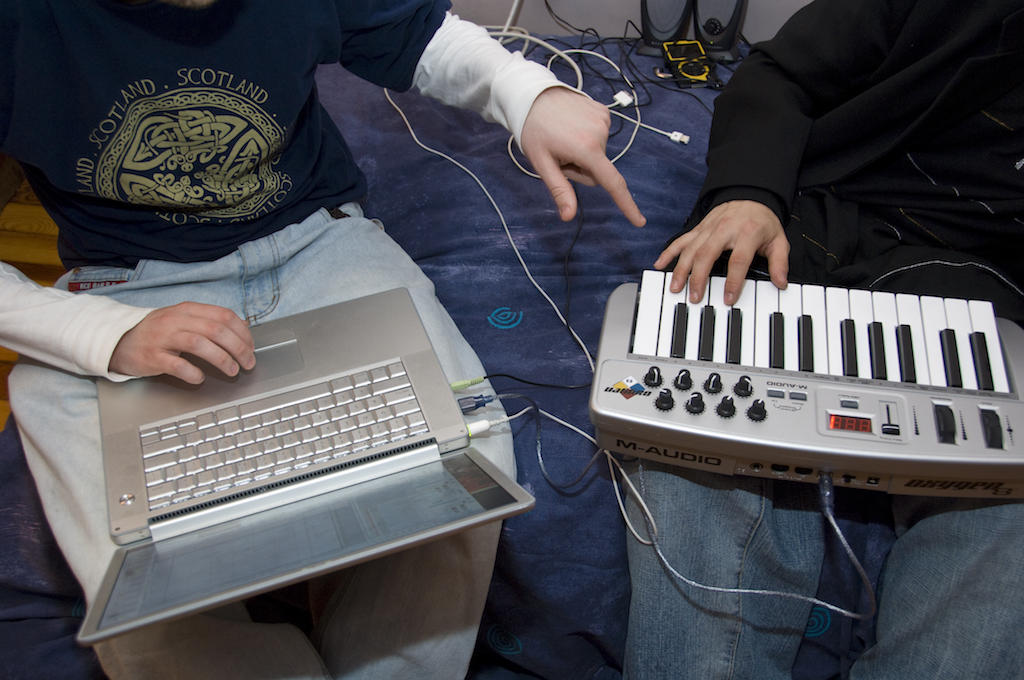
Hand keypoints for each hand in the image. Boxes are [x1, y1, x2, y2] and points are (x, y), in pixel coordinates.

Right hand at [109, 302, 255, 383]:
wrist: (118, 340)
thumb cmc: (157, 333)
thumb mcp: (182, 320)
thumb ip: (208, 322)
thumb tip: (241, 331)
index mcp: (187, 310)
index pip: (224, 315)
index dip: (243, 332)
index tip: (251, 346)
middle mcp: (176, 320)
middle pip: (216, 329)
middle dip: (238, 347)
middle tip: (248, 363)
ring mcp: (162, 338)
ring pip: (199, 343)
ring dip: (222, 359)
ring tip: (232, 371)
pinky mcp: (151, 357)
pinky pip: (176, 365)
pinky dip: (193, 373)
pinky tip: (200, 378)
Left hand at [519, 87, 645, 226]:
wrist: (533, 95)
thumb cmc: (534, 130)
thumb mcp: (542, 163)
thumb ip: (559, 190)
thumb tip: (568, 217)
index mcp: (587, 149)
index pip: (612, 183)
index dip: (626, 204)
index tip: (640, 222)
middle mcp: (601, 133)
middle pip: (598, 170)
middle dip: (581, 169)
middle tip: (560, 154)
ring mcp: (604, 120)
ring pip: (598, 154)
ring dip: (583, 152)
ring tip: (563, 137)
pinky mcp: (604, 111)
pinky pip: (599, 137)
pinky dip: (587, 137)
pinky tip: (572, 127)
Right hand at [654, 200, 789, 304]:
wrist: (751, 196)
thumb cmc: (763, 222)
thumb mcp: (778, 241)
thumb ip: (779, 263)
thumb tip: (780, 283)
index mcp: (747, 233)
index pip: (738, 260)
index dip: (732, 281)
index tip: (727, 299)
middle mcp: (725, 229)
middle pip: (707, 254)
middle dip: (699, 277)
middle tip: (695, 297)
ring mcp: (709, 228)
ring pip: (691, 249)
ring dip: (681, 269)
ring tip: (676, 287)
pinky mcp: (699, 227)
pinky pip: (681, 239)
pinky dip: (669, 251)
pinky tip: (659, 263)